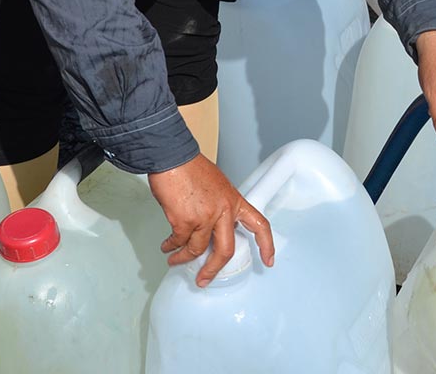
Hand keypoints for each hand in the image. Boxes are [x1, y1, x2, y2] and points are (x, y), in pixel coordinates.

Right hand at [149, 154, 274, 286]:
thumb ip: (220, 205)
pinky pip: (179, 242)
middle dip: (213, 269)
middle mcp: (223, 211)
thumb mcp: (217, 185)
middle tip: (204, 279)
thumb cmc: (191, 167)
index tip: (268, 261)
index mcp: (234, 201)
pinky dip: (171, 247)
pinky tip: (167, 246)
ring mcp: (205, 217)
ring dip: (183, 258)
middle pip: (226, 250)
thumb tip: (212, 224)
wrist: (172, 157)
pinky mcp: (185, 220)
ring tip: (174, 260)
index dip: (266, 245)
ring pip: (197, 250)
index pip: (259, 224)